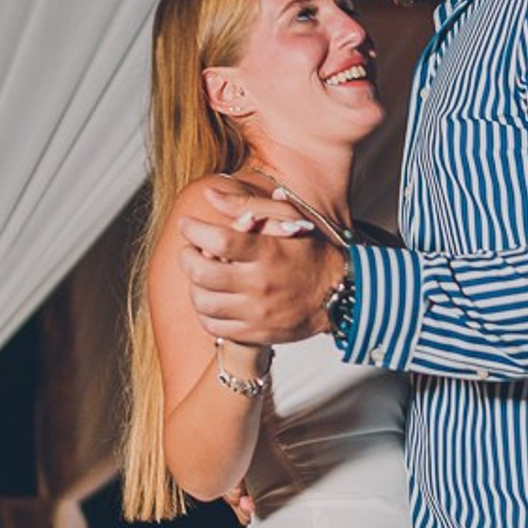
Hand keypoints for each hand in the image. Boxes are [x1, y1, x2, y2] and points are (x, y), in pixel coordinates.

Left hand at [175, 177, 340, 346]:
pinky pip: (213, 326)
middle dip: (187, 257)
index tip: (187, 224)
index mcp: (268, 252)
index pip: (218, 240)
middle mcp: (260, 284)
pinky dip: (204, 311)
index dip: (193, 230)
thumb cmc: (311, 253)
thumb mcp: (287, 219)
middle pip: (202, 272)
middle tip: (191, 250)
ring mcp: (256, 312)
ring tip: (203, 275)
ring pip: (203, 301)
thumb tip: (209, 194)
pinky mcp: (255, 333)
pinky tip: (212, 298)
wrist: (340, 295)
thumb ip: (246, 205)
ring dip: (194, 285)